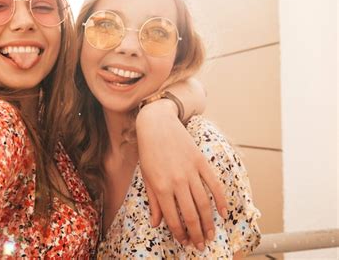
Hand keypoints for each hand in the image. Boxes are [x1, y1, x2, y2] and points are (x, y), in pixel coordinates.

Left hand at [136, 100, 227, 250]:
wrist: (157, 124)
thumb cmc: (148, 150)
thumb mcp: (146, 176)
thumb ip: (153, 201)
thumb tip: (156, 223)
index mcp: (161, 186)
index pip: (173, 217)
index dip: (180, 233)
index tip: (184, 242)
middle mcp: (177, 181)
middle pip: (191, 214)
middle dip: (196, 233)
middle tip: (201, 245)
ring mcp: (191, 171)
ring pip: (204, 203)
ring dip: (209, 222)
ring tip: (211, 235)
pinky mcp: (201, 162)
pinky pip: (214, 184)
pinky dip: (221, 200)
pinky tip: (224, 213)